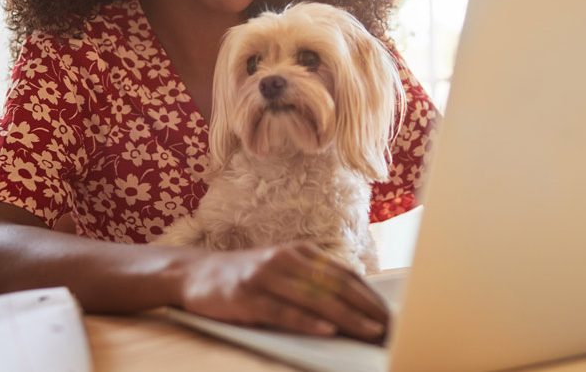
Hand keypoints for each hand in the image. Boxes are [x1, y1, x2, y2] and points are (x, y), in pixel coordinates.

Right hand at [176, 241, 389, 341]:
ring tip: (369, 332)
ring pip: (314, 298)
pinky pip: (283, 311)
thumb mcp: (282, 272)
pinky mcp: (247, 295)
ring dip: (347, 317)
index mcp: (300, 252)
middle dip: (366, 308)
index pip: (345, 274)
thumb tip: (354, 306)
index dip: (370, 296)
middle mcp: (286, 258)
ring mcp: (266, 275)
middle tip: (389, 329)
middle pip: (336, 284)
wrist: (194, 274)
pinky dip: (307, 321)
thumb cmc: (246, 279)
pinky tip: (327, 330)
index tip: (390, 316)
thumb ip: (311, 282)